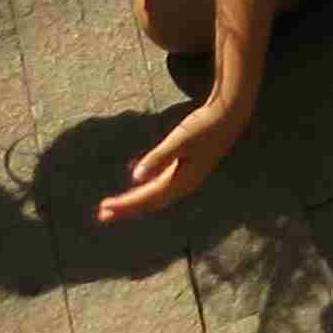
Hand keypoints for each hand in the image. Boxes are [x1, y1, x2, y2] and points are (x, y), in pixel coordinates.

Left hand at [96, 90, 252, 220]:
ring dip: (134, 198)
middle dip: (126, 208)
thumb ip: (157, 158)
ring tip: (114, 203)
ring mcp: (185, 177)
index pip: (147, 198)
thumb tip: (134, 177)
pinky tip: (133, 173)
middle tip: (102, 214)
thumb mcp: (180, 140)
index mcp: (181, 181)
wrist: (229, 117)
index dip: (125, 204)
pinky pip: (160, 181)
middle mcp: (183, 184)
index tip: (104, 208)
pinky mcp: (185, 167)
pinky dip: (145, 182)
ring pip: (154, 194)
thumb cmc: (204, 126)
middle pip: (150, 202)